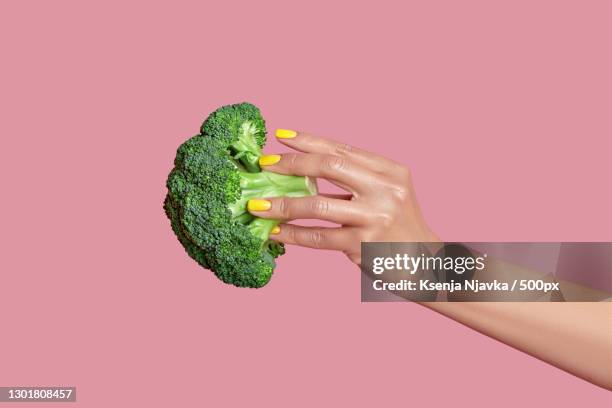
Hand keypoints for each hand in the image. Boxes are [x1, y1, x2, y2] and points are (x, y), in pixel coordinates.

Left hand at [247, 130, 438, 264]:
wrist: (425, 267)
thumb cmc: (398, 228)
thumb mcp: (387, 194)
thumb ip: (356, 179)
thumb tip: (302, 170)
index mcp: (391, 171)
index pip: (343, 149)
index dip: (309, 141)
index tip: (280, 137)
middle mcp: (386, 189)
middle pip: (330, 166)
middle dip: (292, 163)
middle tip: (266, 165)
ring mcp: (375, 217)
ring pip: (317, 204)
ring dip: (283, 204)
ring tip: (258, 205)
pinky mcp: (363, 245)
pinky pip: (318, 237)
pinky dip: (293, 234)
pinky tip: (276, 231)